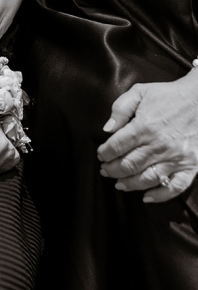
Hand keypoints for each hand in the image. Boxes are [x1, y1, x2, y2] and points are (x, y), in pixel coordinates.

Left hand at [98, 73, 197, 202]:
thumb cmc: (167, 96)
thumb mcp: (139, 92)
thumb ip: (120, 109)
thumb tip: (106, 129)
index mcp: (144, 127)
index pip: (117, 146)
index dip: (104, 153)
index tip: (100, 155)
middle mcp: (159, 145)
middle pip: (129, 165)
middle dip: (112, 170)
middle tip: (105, 171)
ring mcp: (176, 158)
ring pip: (148, 178)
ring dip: (129, 184)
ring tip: (119, 183)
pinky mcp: (191, 166)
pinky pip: (175, 187)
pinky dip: (160, 195)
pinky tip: (147, 197)